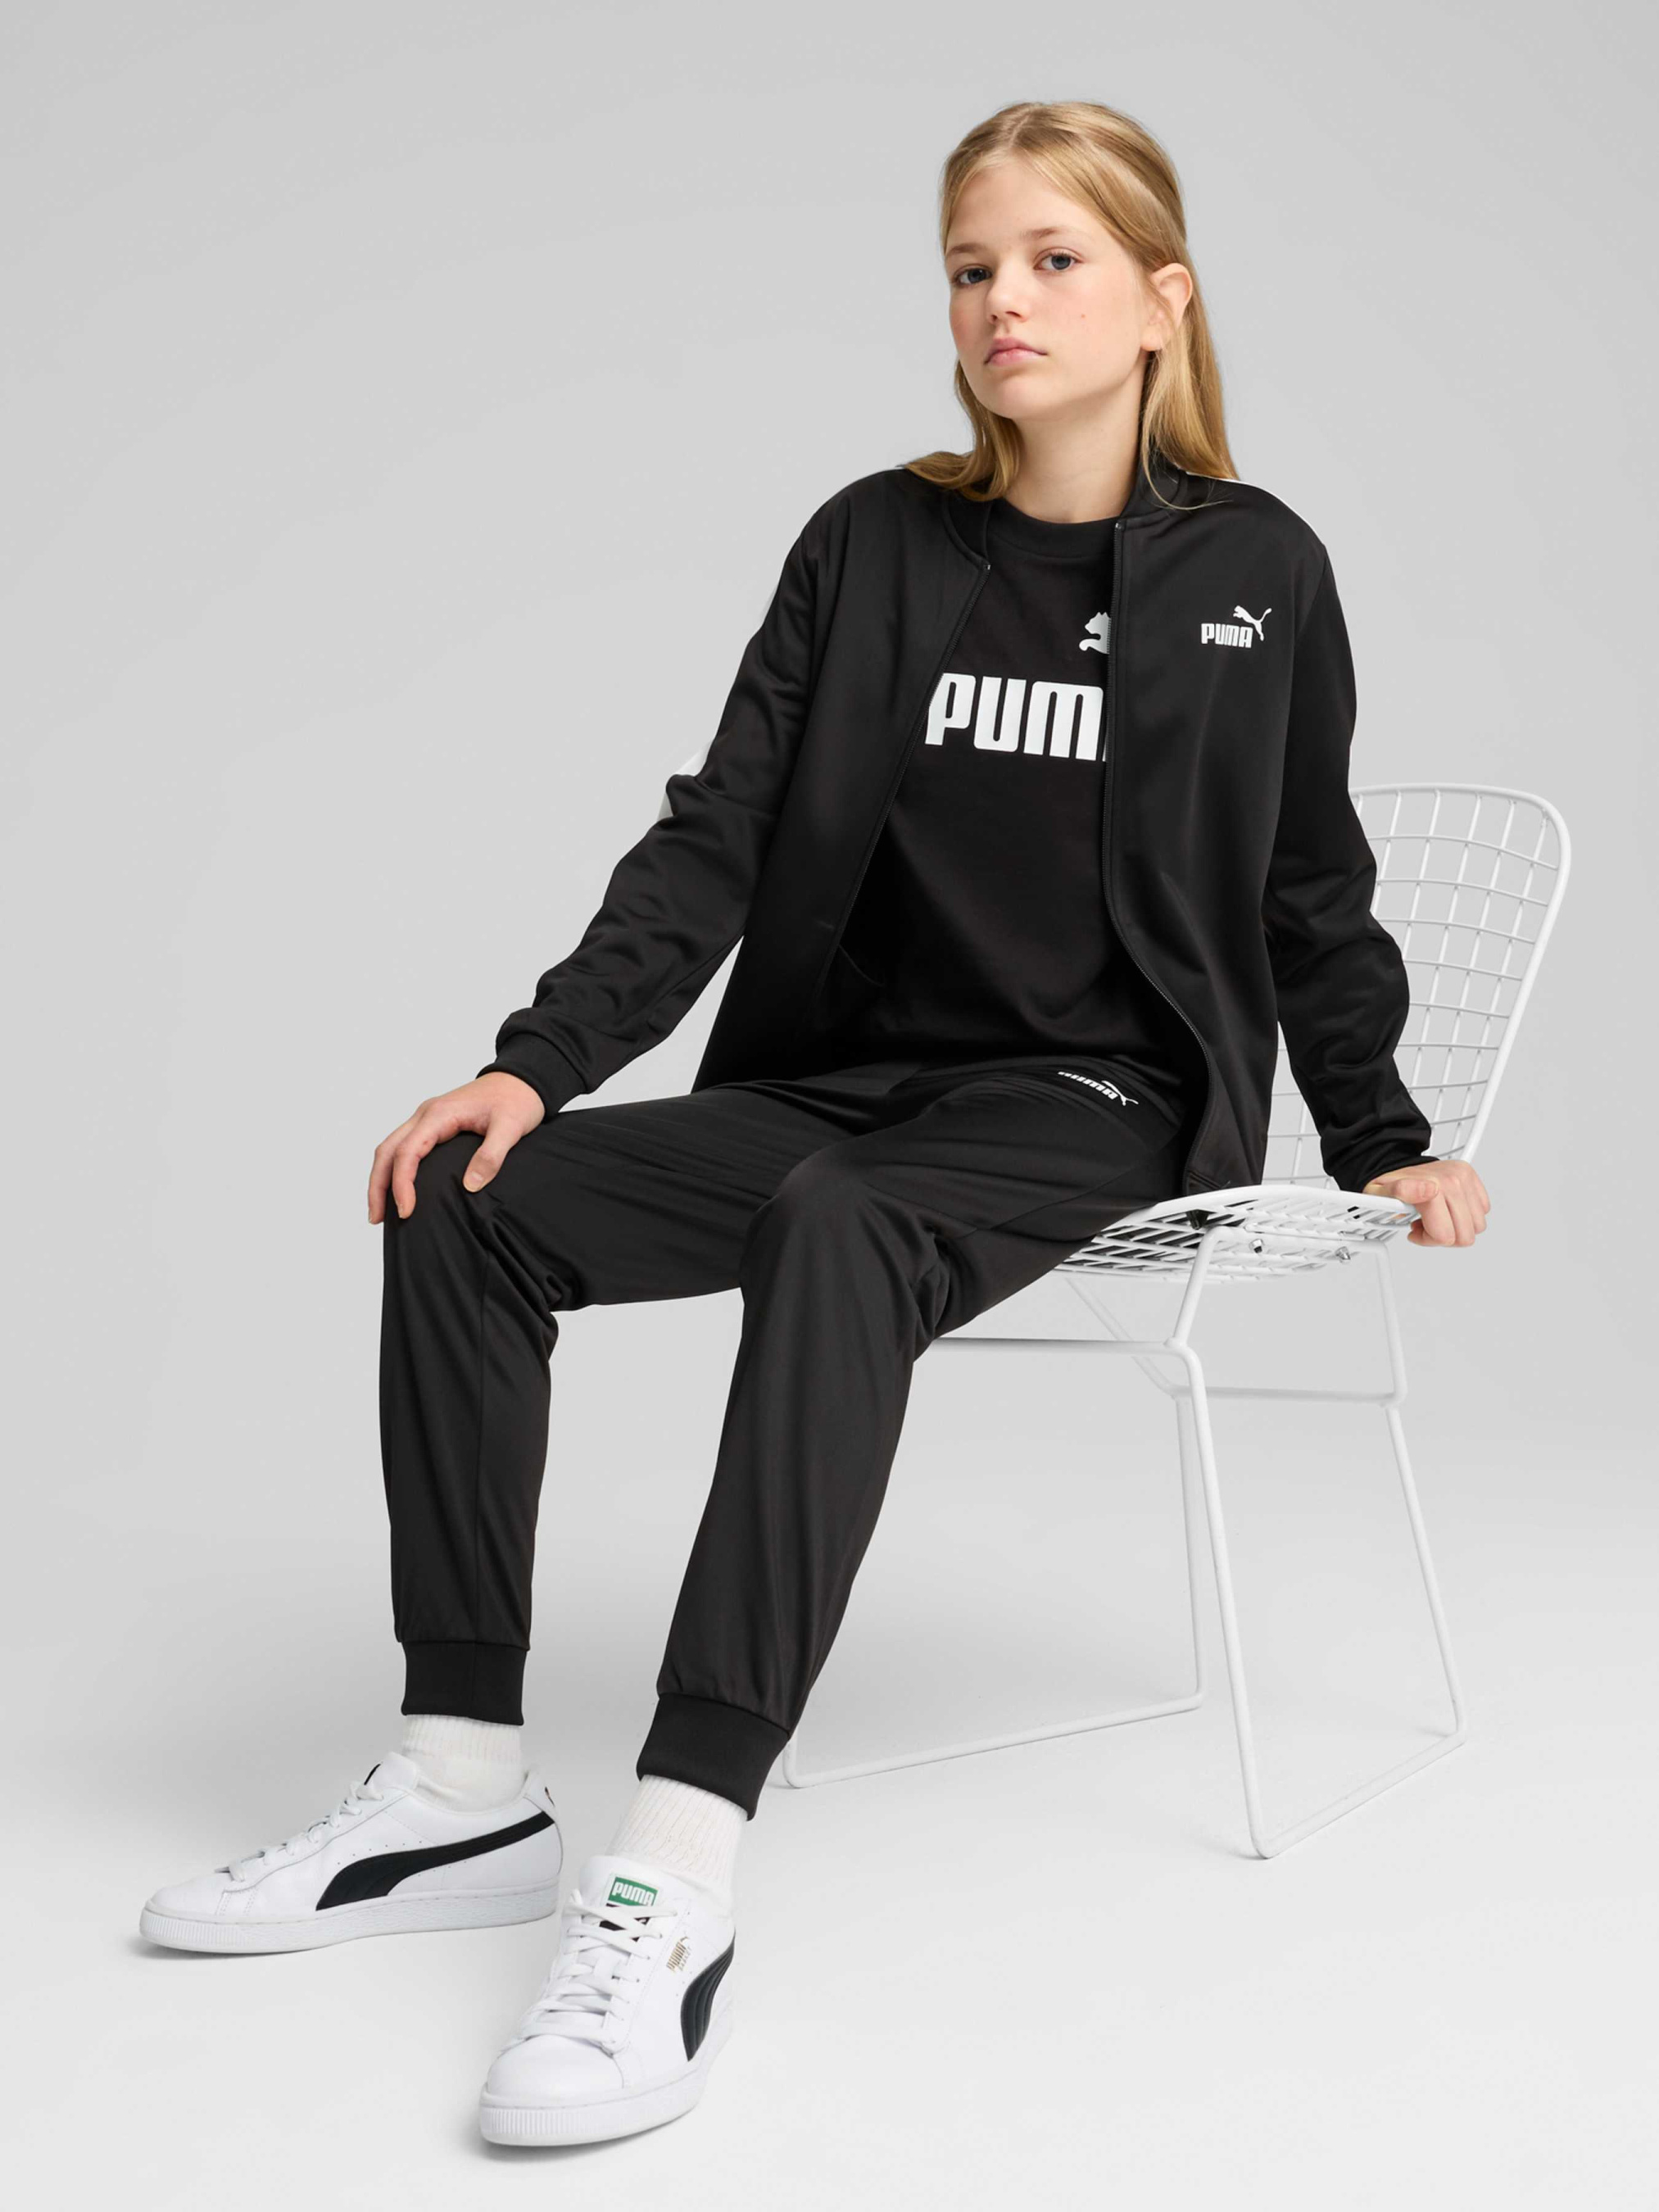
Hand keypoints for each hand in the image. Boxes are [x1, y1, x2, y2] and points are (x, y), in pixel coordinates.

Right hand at [368, 1072, 545, 1222]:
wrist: (521, 1079)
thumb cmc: (516, 1099)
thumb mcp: (511, 1127)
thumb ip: (492, 1155)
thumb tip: (470, 1185)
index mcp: (439, 1114)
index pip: (407, 1152)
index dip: (402, 1184)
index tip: (406, 1211)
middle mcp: (426, 1115)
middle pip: (387, 1150)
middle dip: (378, 1186)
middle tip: (376, 1219)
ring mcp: (426, 1119)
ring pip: (390, 1148)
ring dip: (381, 1178)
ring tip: (380, 1212)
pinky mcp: (432, 1125)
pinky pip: (404, 1147)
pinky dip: (394, 1169)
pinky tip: (397, 1189)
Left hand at [1362, 1158, 1488, 1247]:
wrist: (1399, 1165)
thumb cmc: (1389, 1184)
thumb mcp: (1378, 1192)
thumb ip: (1399, 1191)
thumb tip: (1429, 1190)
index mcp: (1433, 1187)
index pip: (1445, 1236)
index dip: (1428, 1239)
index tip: (1415, 1229)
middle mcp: (1453, 1181)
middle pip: (1464, 1236)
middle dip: (1443, 1236)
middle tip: (1425, 1224)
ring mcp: (1465, 1179)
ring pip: (1476, 1226)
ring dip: (1456, 1227)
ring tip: (1435, 1216)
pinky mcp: (1472, 1178)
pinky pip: (1482, 1211)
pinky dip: (1466, 1215)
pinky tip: (1447, 1209)